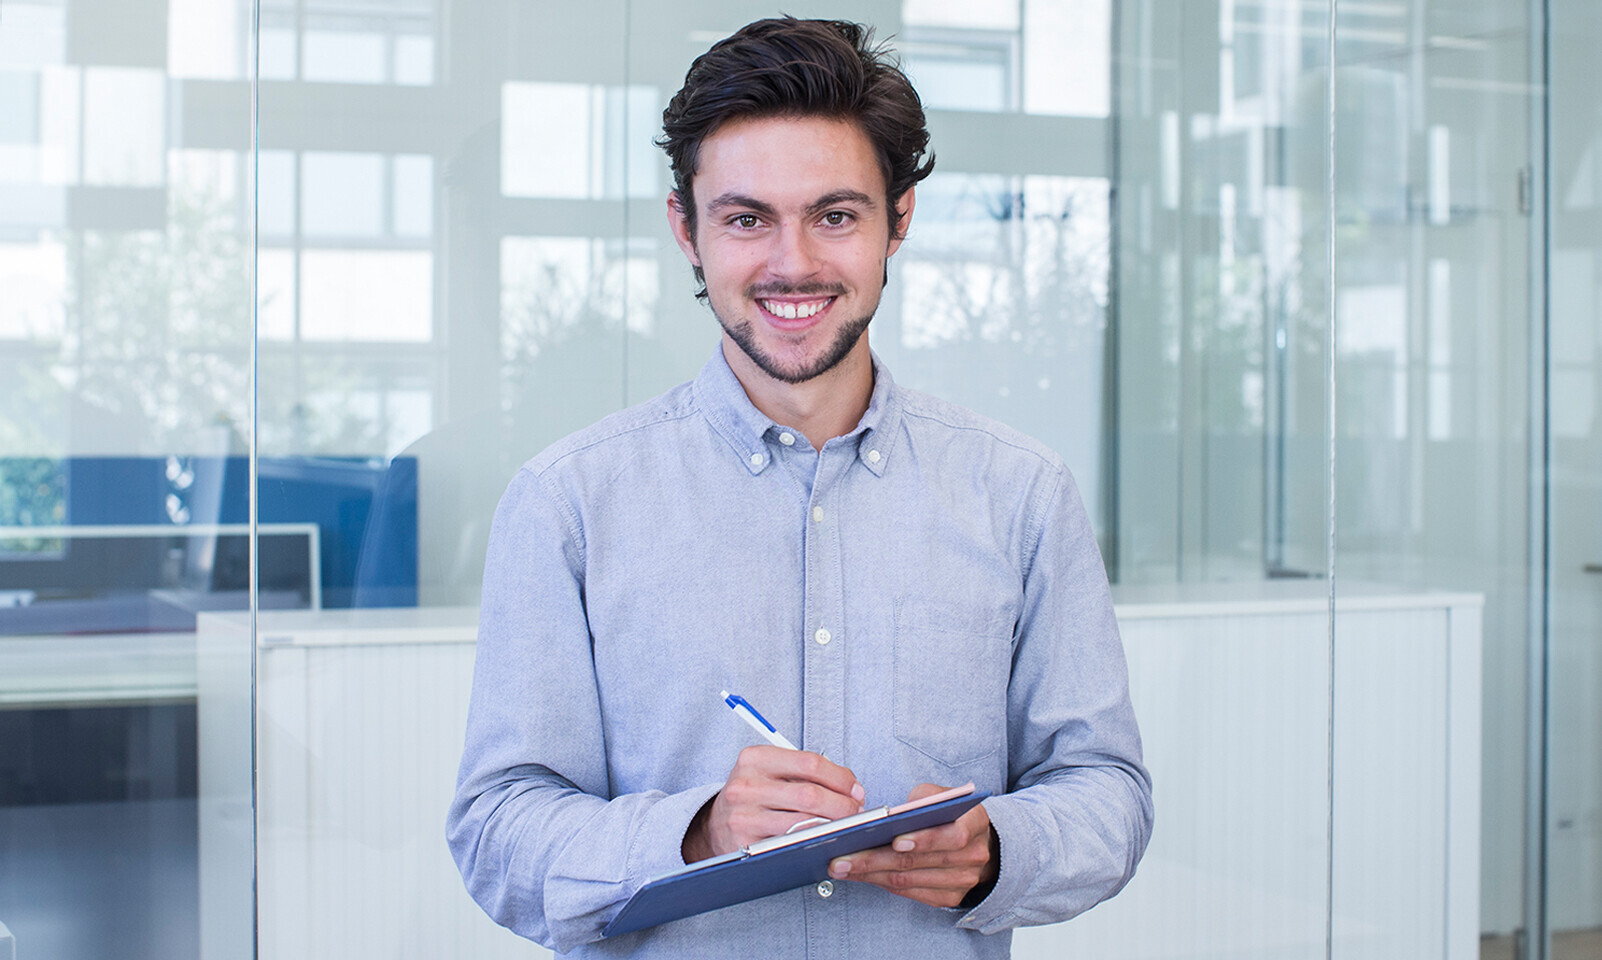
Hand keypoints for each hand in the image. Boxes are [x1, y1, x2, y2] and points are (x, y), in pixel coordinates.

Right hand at [683, 746, 864, 861]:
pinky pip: (790, 844)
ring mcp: (744, 816)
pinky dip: (813, 843)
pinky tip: (824, 841)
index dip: (841, 778)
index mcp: (755, 758)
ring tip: (846, 827)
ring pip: (803, 822)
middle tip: (857, 812)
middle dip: (843, 805)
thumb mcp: (770, 772)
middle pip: (810, 794)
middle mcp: (746, 785)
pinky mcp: (745, 844)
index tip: (856, 789)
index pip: (810, 763)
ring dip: (833, 826)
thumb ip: (806, 772)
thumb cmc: (751, 796)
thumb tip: (851, 787)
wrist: (712, 826)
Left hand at [826, 783, 997, 907]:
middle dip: (875, 859)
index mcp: (974, 825)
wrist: (981, 843)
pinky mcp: (946, 897)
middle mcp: (971, 857)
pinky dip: (879, 882)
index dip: (922, 839)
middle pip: (917, 862)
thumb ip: (924, 797)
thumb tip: (894, 814)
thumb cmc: (954, 814)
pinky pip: (907, 891)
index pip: (950, 836)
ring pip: (907, 880)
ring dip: (870, 874)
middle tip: (842, 857)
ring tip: (841, 866)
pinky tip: (858, 874)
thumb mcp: (946, 795)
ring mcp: (959, 881)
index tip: (893, 840)